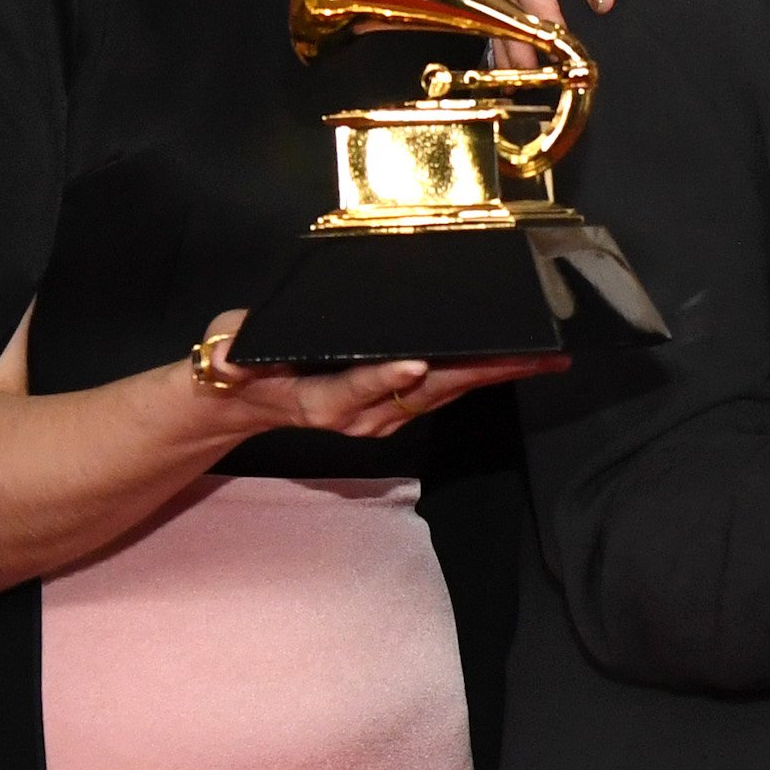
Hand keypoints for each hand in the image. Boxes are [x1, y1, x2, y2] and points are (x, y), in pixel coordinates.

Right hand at [196, 315, 558, 437]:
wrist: (249, 398)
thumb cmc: (241, 367)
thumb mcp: (225, 354)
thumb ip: (229, 354)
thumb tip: (226, 358)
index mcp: (322, 400)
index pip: (358, 389)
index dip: (387, 378)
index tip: (418, 363)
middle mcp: (360, 415)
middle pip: (425, 391)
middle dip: (479, 373)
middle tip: (530, 355)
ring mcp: (382, 416)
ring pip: (445, 393)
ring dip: (495, 376)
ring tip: (544, 357)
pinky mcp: (397, 408)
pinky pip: (445, 392)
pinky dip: (481, 376)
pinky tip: (516, 362)